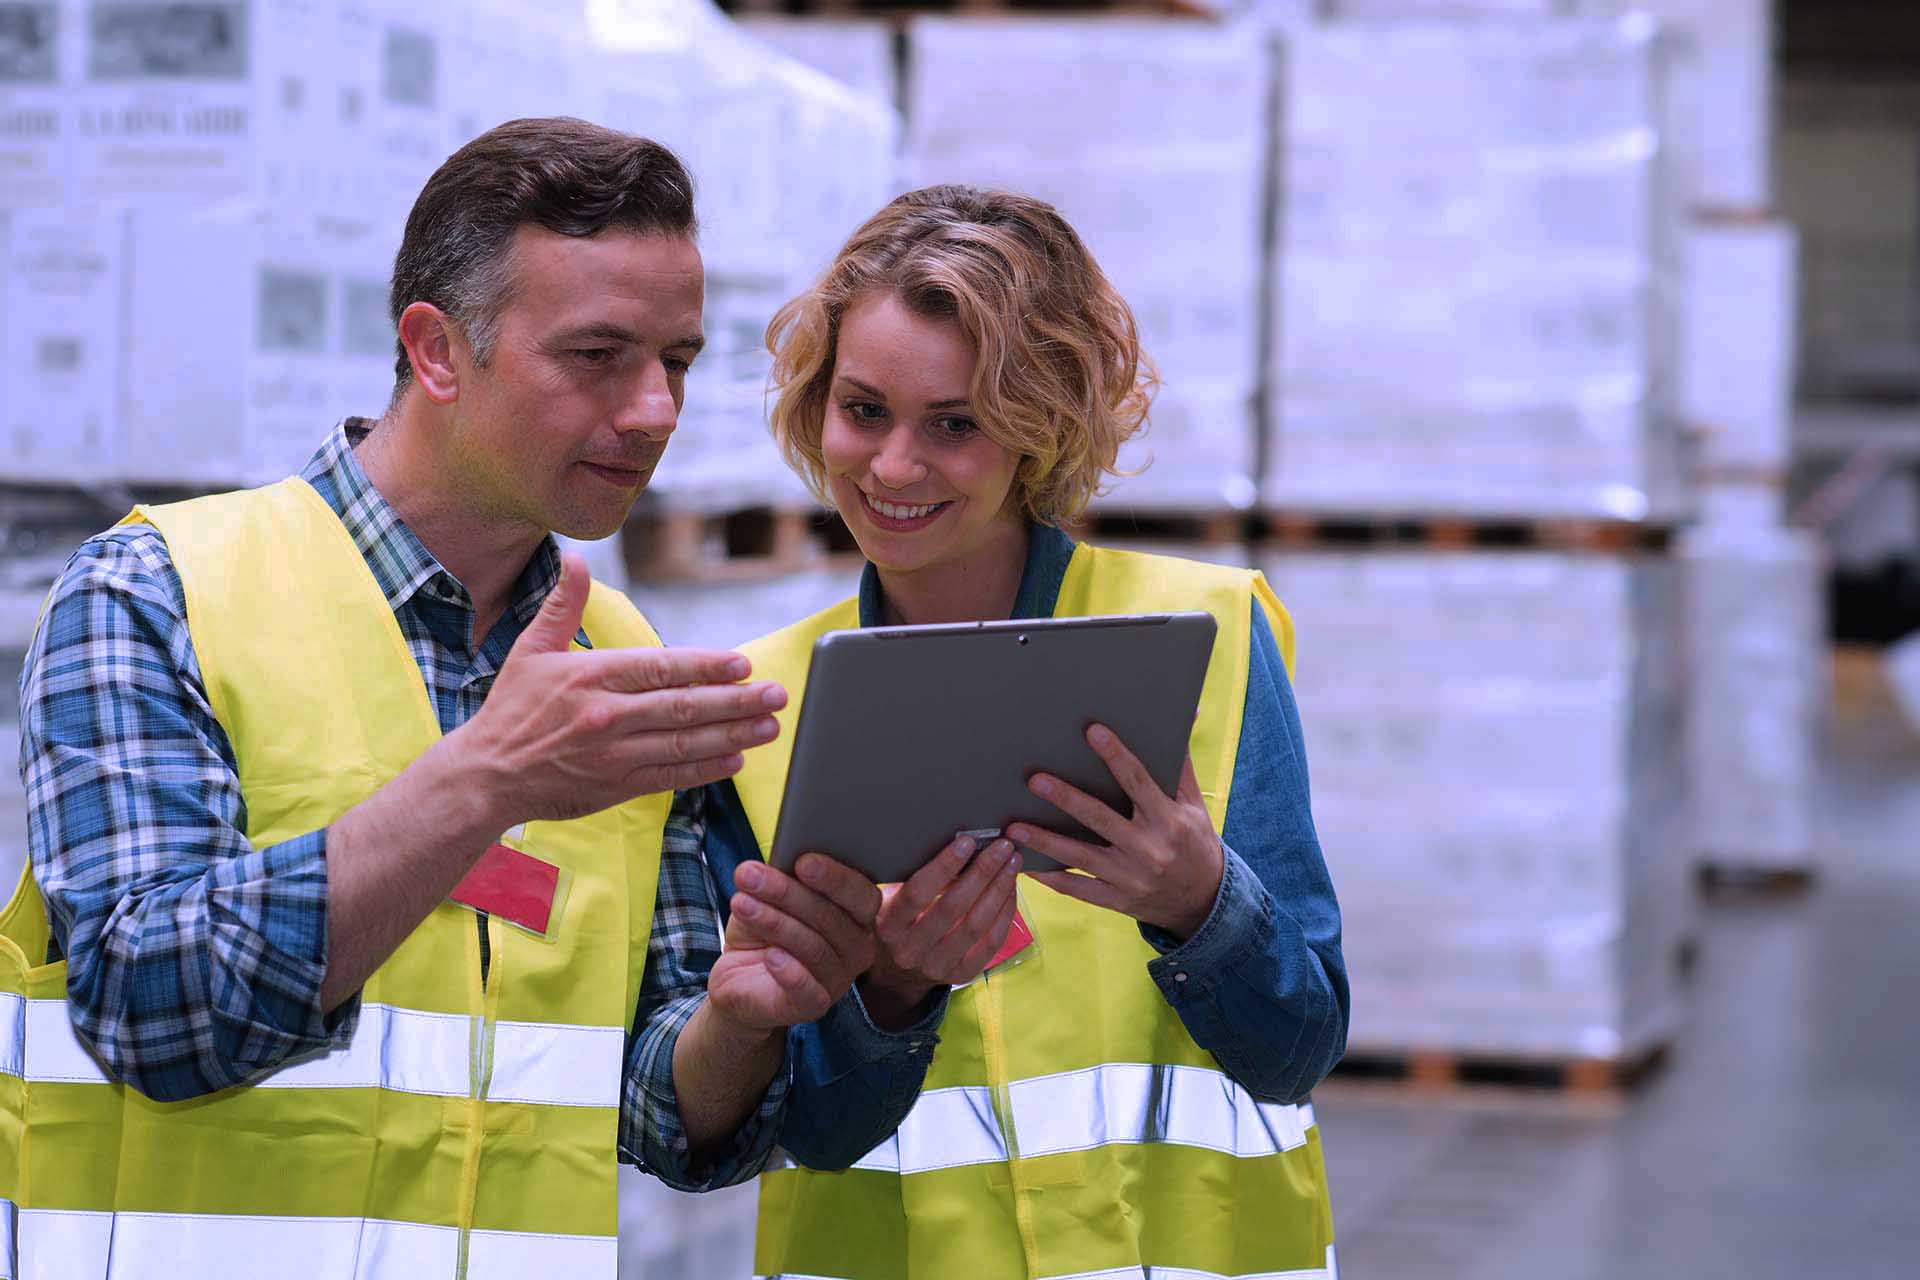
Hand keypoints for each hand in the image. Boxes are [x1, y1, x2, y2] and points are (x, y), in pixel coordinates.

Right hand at [455, 553, 786, 825]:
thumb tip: (574, 557)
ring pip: (683, 744)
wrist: (485, 775)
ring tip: (769, 726)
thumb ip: (563, 604)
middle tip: (776, 695)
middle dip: (736, 701)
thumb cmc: (512, 708)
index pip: (659, 668)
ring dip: (732, 735)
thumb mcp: (532, 649)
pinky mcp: (615, 786)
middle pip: (682, 708)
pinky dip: (705, 770)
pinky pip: (670, 777)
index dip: (705, 666)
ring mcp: (612, 755)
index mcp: (589, 676)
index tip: (742, 664)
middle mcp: (605, 716)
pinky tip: (735, 759)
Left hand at [707, 855, 881, 1031]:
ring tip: (741, 903)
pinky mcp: (814, 1006)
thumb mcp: (772, 897)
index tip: (803, 861)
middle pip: (831, 918)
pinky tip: (770, 956)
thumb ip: (786, 878)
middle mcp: (857, 947)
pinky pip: (809, 990)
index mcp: (857, 915)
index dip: (835, 878)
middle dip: (788, 893)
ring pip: (814, 948)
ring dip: (774, 922)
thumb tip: (783, 858)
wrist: (739, 979)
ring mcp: (839, 979)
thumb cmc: (765, 929)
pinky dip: (790, 971)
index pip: (861, 895)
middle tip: (751, 875)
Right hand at [859, 835, 1019, 1028]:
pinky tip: (1011, 890)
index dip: (944, 866)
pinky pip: (990, 944)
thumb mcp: (892, 898)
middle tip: (1002, 846)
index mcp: (888, 925)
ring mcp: (936, 967)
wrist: (897, 969)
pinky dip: (1004, 914)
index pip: (917, 893)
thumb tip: (956, 840)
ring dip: (998, 890)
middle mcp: (909, 950)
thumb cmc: (897, 918)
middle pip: (952, 908)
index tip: (967, 840)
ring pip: (975, 926)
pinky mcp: (960, 975)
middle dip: (982, 873)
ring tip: (1012, 863)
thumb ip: (912, 875)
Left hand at [1008, 726, 1222, 940]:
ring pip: (1081, 856)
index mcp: (1168, 820)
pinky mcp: (1117, 900)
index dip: (1116, 755)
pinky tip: (1027, 866)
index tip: (1093, 732)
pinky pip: (1079, 890)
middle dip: (1066, 799)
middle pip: (1100, 818)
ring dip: (1045, 841)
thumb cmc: (1195, 843)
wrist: (1203, 901)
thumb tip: (1185, 715)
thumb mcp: (1193, 807)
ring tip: (1014, 827)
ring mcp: (1129, 878)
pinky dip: (1053, 879)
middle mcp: (1147, 849)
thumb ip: (1180, 766)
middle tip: (1034, 780)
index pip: (1138, 781)